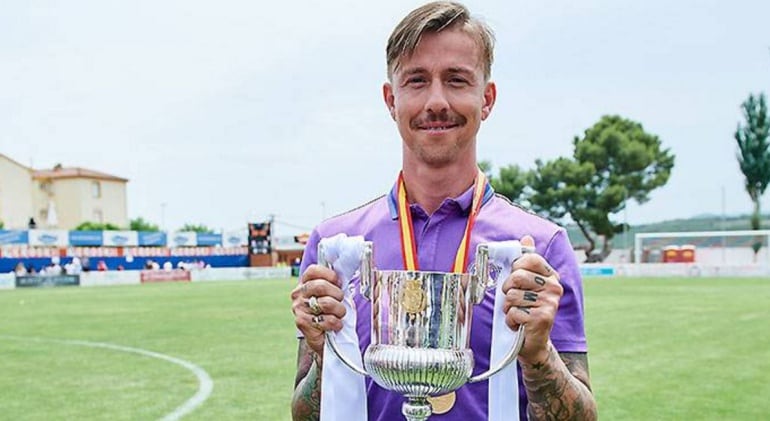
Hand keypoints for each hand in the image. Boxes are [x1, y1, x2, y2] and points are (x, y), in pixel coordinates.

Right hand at [290, 264, 346, 355]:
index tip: (338, 283)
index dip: (330, 275)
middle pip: (321, 286)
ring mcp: (299, 308)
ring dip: (339, 310)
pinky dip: (335, 323)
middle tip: (340, 301)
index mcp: (305, 283)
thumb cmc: (330, 313)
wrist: (324, 339)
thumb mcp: (332, 294)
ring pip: (326, 303)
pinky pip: (326, 319)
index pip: (313, 270)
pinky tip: (334, 325)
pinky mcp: (302, 322)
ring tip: (339, 314)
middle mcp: (298, 294)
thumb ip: (334, 283)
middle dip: (337, 294)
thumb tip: (344, 273)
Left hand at [500, 235, 562, 363]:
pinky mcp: (542, 318)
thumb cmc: (526, 310)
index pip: (529, 258)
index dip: (515, 268)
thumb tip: (527, 237)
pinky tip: (520, 325)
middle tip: (515, 300)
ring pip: (512, 296)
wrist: (533, 342)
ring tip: (518, 313)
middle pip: (517, 276)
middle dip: (508, 290)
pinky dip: (511, 320)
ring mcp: (550, 303)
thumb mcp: (525, 284)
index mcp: (551, 276)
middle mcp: (554, 288)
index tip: (516, 281)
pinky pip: (514, 312)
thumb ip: (525, 262)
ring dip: (508, 307)